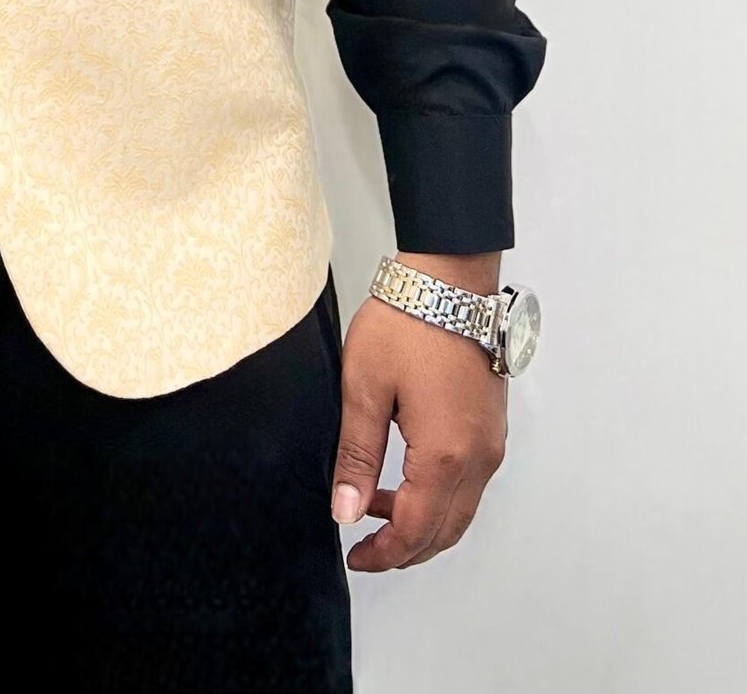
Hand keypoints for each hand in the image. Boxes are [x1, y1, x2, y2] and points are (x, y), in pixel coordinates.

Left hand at [330, 251, 508, 571]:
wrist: (449, 280)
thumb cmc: (406, 324)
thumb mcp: (364, 387)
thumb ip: (356, 456)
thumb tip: (344, 510)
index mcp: (445, 454)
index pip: (415, 529)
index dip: (384, 552)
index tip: (356, 557)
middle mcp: (479, 458)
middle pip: (445, 531)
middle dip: (405, 548)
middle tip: (364, 546)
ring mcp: (492, 444)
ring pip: (460, 510)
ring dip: (422, 522)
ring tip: (373, 505)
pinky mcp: (493, 428)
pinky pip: (469, 483)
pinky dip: (439, 496)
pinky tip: (404, 478)